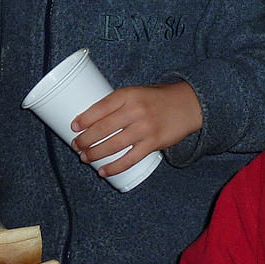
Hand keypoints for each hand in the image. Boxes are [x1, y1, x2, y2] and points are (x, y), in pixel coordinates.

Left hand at [70, 81, 202, 175]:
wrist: (190, 104)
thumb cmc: (159, 98)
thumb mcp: (137, 92)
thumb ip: (119, 104)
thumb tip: (93, 120)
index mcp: (128, 95)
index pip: (100, 107)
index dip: (84, 119)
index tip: (74, 127)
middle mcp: (135, 111)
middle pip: (103, 129)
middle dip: (85, 140)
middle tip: (76, 146)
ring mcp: (145, 129)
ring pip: (113, 146)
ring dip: (95, 154)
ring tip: (85, 158)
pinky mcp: (153, 144)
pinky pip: (129, 159)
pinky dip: (114, 167)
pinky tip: (103, 171)